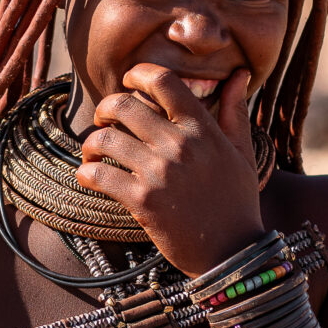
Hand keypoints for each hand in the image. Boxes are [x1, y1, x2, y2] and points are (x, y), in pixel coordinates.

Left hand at [76, 63, 265, 276]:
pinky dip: (85, 173)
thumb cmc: (236, 200)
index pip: (163, 81)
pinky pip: (98, 174)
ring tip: (94, 151)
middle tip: (104, 118)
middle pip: (123, 104)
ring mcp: (159, 173)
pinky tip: (89, 175)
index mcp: (202, 129)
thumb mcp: (242, 152)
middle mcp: (179, 145)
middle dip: (105, 107)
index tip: (129, 81)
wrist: (232, 254)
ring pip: (104, 138)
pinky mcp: (142, 201)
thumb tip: (240, 73)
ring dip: (91, 142)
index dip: (138, 73)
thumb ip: (235, 109)